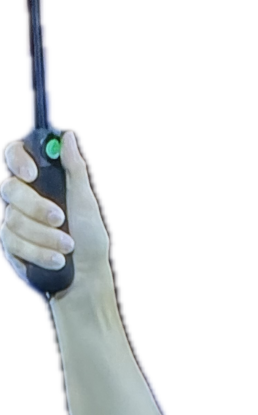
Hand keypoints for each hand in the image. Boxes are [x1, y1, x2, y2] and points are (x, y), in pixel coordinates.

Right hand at [0, 131, 110, 289]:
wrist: (84, 277)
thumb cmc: (89, 239)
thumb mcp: (86, 202)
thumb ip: (74, 169)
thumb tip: (66, 137)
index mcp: (41, 182)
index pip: (16, 156)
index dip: (19, 160)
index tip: (32, 174)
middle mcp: (24, 198)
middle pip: (10, 189)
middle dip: (37, 207)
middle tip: (61, 220)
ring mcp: (14, 221)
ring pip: (14, 220)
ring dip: (45, 237)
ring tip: (67, 247)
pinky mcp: (10, 245)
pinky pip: (14, 243)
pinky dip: (39, 253)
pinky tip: (56, 260)